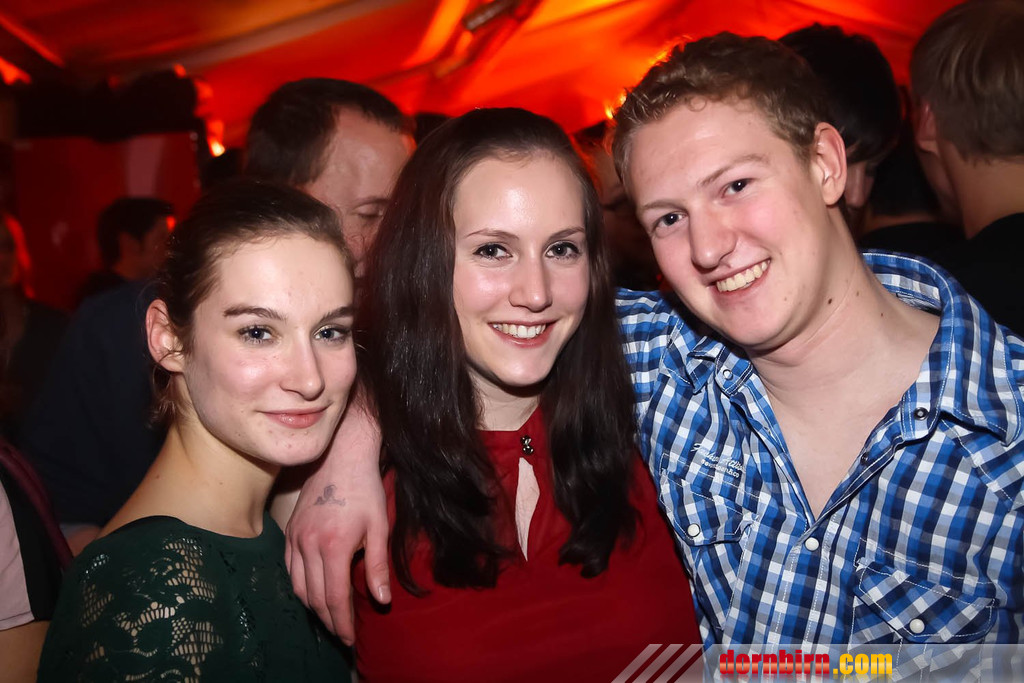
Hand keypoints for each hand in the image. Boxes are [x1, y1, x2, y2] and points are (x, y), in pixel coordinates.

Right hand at [285, 399, 387, 644]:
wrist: (341, 457)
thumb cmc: (365, 491)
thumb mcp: (379, 527)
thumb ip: (377, 566)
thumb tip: (380, 600)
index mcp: (334, 546)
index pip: (335, 597)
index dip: (342, 622)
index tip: (349, 638)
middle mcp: (309, 545)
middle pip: (314, 597)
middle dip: (328, 620)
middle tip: (340, 634)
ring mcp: (295, 538)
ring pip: (298, 586)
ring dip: (312, 607)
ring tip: (328, 618)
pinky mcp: (289, 531)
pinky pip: (289, 569)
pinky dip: (299, 586)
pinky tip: (311, 592)